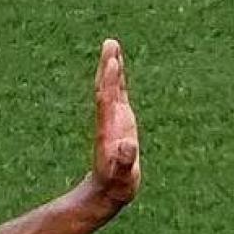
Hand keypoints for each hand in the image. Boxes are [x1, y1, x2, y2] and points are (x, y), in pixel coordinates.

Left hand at [87, 39, 139, 207]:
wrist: (108, 191)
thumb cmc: (116, 185)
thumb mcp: (122, 177)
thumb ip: (124, 161)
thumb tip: (128, 146)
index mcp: (108, 130)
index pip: (107, 100)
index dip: (110, 81)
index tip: (112, 62)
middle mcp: (109, 120)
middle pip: (106, 88)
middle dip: (108, 66)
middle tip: (109, 43)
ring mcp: (113, 120)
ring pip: (110, 88)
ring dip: (111, 67)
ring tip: (112, 46)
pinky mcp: (120, 122)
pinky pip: (118, 95)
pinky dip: (118, 80)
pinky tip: (118, 67)